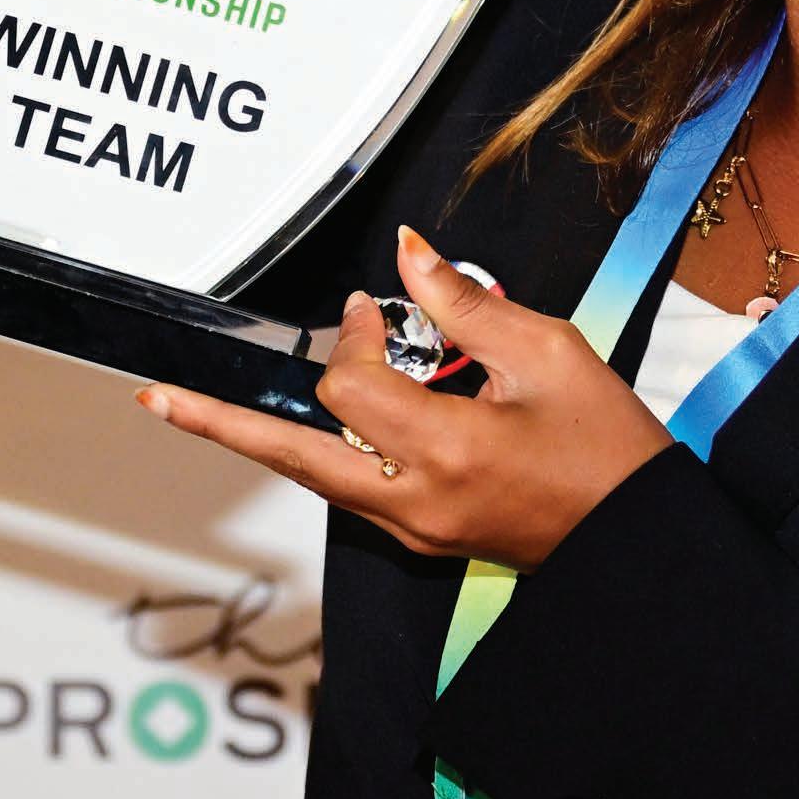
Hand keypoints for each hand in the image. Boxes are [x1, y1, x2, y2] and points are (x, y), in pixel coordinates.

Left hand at [140, 226, 672, 567]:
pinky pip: (350, 490)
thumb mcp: (550, 353)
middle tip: (157, 400)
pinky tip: (313, 426)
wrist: (641, 542)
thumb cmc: (612, 452)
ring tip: (202, 410)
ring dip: (266, 437)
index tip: (380, 309)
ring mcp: (414, 527)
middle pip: (290, 456)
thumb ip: (467, 304)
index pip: (350, 384)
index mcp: (446, 451)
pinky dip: (325, 452)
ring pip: (314, 476)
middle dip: (220, 423)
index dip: (353, 334)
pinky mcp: (423, 536)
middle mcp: (414, 500)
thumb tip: (408, 257)